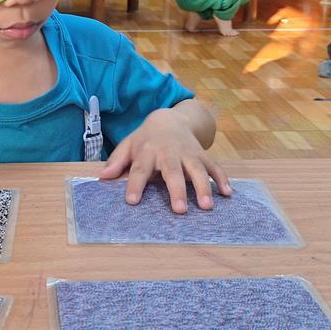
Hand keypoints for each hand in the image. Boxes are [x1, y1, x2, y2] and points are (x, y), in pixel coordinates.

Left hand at [99, 109, 230, 213]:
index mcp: (147, 152)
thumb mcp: (128, 145)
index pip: (139, 170)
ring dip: (203, 187)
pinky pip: (214, 166)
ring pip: (197, 169)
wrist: (169, 119)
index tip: (132, 202)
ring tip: (206, 206)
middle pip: (173, 171)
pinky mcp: (202, 154)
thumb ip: (116, 161)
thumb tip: (102, 177)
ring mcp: (188, 153)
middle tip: (180, 210)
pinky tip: (228, 194)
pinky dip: (222, 179)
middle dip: (177, 190)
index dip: (135, 185)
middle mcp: (168, 152)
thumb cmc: (145, 139)